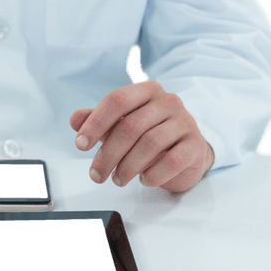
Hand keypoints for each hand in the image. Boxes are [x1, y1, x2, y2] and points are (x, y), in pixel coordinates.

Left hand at [70, 80, 214, 192]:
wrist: (187, 152)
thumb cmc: (150, 134)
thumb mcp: (122, 125)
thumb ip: (98, 121)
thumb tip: (75, 119)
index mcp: (147, 90)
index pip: (116, 101)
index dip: (95, 123)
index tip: (80, 145)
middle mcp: (168, 101)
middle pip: (130, 126)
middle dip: (108, 155)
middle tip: (96, 175)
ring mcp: (185, 122)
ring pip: (150, 144)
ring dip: (127, 167)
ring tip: (118, 179)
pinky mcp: (195, 145)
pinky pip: (171, 161)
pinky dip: (152, 174)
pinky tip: (143, 179)